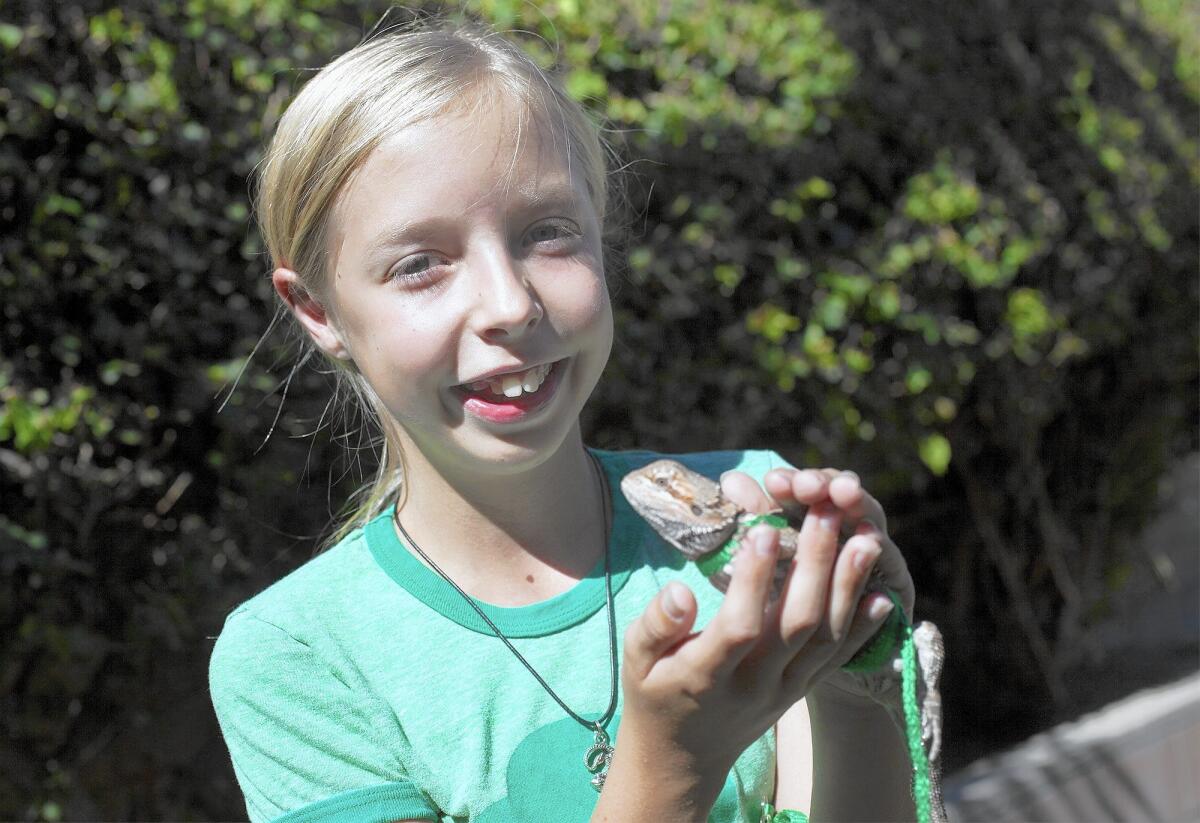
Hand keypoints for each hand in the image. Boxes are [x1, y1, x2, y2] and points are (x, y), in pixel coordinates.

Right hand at [612, 474, 896, 811]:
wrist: (683, 756)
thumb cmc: (655, 694)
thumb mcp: (637, 662)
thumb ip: (655, 626)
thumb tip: (680, 591)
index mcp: (706, 675)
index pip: (739, 626)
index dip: (754, 580)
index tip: (765, 530)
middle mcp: (754, 685)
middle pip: (795, 625)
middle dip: (814, 565)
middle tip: (825, 513)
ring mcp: (784, 690)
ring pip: (825, 638)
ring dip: (849, 587)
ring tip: (865, 539)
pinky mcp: (801, 691)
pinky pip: (837, 659)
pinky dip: (864, 628)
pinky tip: (882, 595)